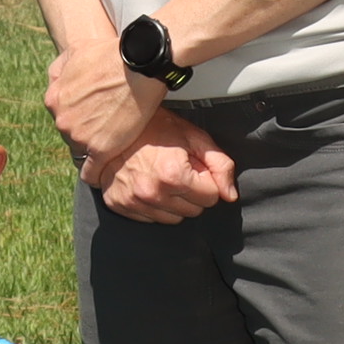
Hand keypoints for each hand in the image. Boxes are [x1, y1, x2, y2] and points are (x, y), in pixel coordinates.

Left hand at [44, 41, 165, 175]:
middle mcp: (62, 120)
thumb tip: (55, 81)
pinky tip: (102, 175)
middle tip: (105, 128)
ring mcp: (80, 136)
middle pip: (71, 134)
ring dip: (94, 149)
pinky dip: (96, 175)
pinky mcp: (101, 149)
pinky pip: (92, 172)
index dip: (78, 116)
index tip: (90, 118)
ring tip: (111, 146)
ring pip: (82, 151)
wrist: (139, 64)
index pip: (62, 116)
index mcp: (54, 99)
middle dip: (85, 132)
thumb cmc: (111, 54)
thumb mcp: (75, 52)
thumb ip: (60, 69)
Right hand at [94, 113, 236, 222]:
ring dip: (173, 202)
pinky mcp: (118, 205)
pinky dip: (153, 205)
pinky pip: (150, 218)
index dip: (206, 181)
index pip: (211, 198)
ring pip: (173, 219)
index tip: (194, 167)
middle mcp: (151, 192)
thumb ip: (220, 165)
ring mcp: (132, 201)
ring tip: (162, 178)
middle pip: (193, 211)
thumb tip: (230, 195)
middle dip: (192, 193)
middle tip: (178, 171)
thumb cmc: (156, 128)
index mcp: (173, 175)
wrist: (113, 125)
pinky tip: (147, 184)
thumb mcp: (194, 137)